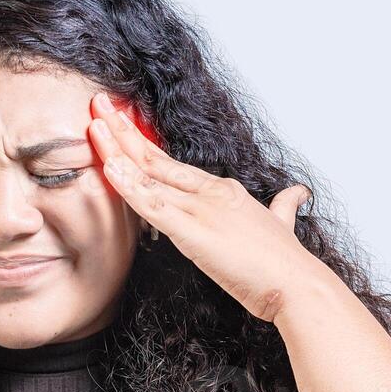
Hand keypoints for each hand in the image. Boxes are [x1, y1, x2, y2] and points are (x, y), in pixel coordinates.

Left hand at [87, 91, 319, 322]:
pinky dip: (128, 185)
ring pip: (148, 175)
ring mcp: (200, 209)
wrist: (298, 285)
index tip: (123, 125)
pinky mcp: (192, 232)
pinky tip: (109, 167)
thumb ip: (283, 206)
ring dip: (117, 150)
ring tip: (93, 125)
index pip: (173, 164)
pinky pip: (151, 205)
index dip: (144, 145)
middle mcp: (209, 193)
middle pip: (156, 158)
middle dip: (124, 131)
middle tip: (99, 106)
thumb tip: (296, 193)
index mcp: (224, 191)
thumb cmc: (286, 263)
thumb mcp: (282, 225)